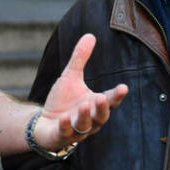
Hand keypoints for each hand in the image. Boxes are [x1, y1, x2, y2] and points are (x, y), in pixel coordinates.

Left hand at [35, 34, 127, 149]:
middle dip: (103, 108)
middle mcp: (90, 118)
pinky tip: (64, 118)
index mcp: (95, 104)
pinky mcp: (62, 135)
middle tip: (102, 97)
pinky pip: (66, 133)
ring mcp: (77, 129)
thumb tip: (90, 35)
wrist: (45, 122)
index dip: (117, 95)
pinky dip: (66, 126)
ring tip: (84, 105)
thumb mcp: (70, 77)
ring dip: (85, 116)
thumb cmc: (63, 100)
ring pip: (85, 125)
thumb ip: (80, 59)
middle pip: (101, 116)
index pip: (110, 100)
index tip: (123, 87)